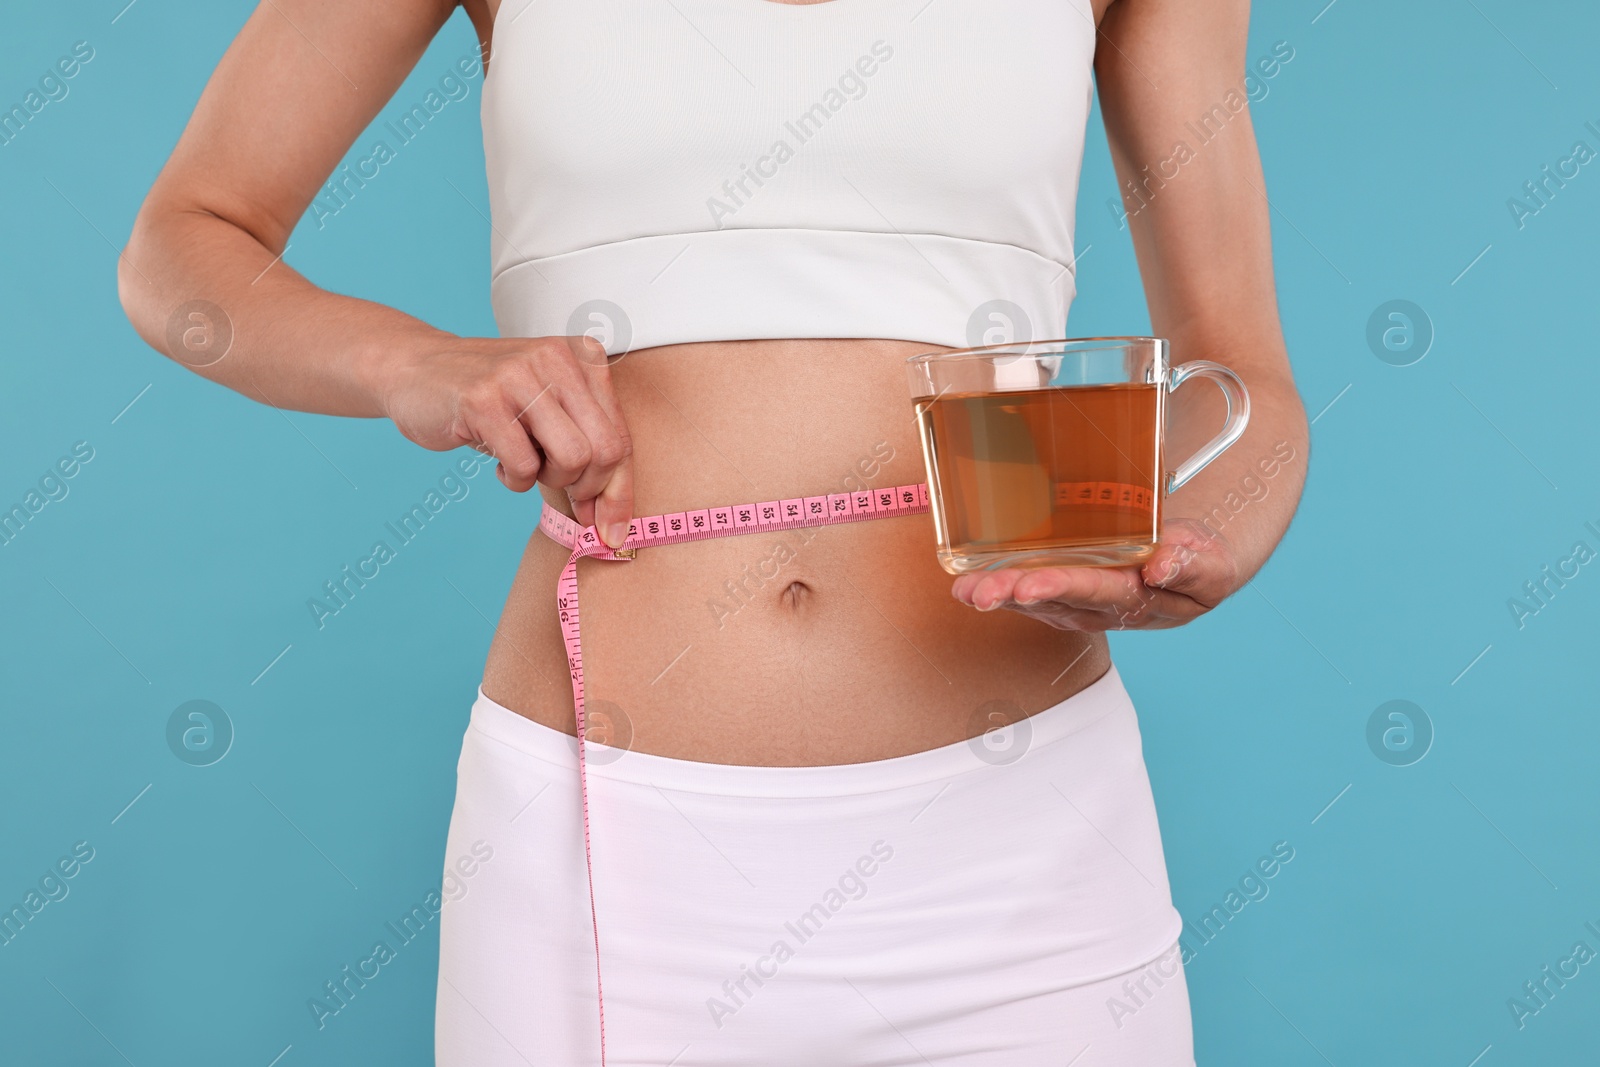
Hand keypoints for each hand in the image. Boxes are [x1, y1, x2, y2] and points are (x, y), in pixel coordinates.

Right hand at [381, 334, 633, 546]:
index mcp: (584, 357)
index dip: (619, 492)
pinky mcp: (483, 400)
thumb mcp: (550, 414)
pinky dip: (514, 480)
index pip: (621, 437)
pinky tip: (498, 463)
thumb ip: (589, 453)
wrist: (415, 369)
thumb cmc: (493, 402)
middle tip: (558, 489)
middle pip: (606, 451)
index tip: (611, 529)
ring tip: (525, 465)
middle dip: (587, 489)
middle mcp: (558, 358)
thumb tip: (613, 524)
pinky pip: (523, 466)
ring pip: (572, 458)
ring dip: (548, 480)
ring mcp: (520, 375)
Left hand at [949, 519, 1241, 630]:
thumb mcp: (1212, 565)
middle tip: (979, 592)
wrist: (1195, 568)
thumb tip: (1160, 567)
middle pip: (1055, 601)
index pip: (1097, 591)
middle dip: (1015, 595)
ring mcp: (1082, 603)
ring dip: (998, 595)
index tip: (1029, 585)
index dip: (1061, 587)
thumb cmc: (1201, 564)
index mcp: (1139, 600)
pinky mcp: (1067, 591)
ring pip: (1035, 601)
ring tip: (963, 590)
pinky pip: (1029, 592)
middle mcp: (1103, 607)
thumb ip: (1190, 566)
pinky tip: (968, 581)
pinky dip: (999, 586)